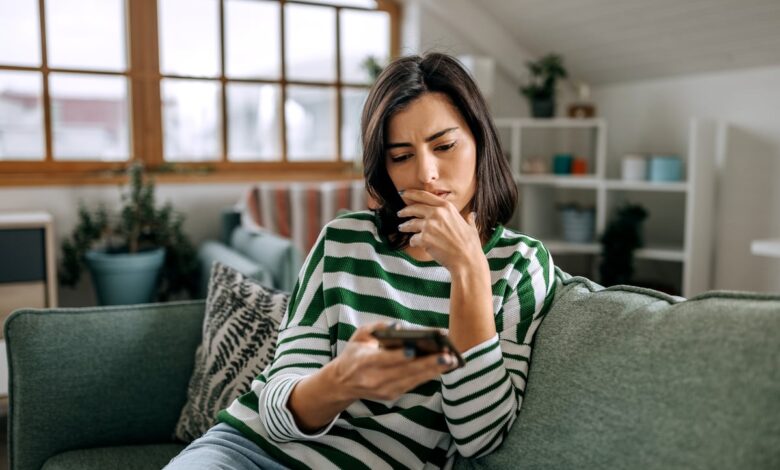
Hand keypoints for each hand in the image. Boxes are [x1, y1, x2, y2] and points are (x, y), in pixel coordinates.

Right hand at [328, 322, 457, 401]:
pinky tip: (441, 367)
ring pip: (412, 380)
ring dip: (433, 371)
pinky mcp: (391, 396)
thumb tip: (399, 325)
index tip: (415, 349)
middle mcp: (374, 379)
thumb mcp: (360, 335)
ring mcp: (383, 390)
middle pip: (405, 372)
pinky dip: (427, 376)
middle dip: (428, 364)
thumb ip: (378, 327)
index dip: (400, 356)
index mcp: (363, 362)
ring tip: (451, 361)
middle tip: (448, 356)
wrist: (342, 383)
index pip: (385, 360)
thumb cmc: (355, 353)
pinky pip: (412, 385)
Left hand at [397, 189, 483, 270]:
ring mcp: (429, 225)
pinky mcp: (424, 238)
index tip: (404, 193)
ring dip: (404, 226)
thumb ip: (468, 219)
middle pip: (414, 208)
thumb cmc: (470, 245)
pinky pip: (413, 239)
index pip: (425, 195)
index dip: (412, 193)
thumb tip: (472, 215)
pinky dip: (413, 242)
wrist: (467, 260)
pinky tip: (416, 243)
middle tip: (400, 213)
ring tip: (402, 228)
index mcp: (447, 207)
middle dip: (405, 210)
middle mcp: (437, 213)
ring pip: (410, 223)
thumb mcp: (470, 227)